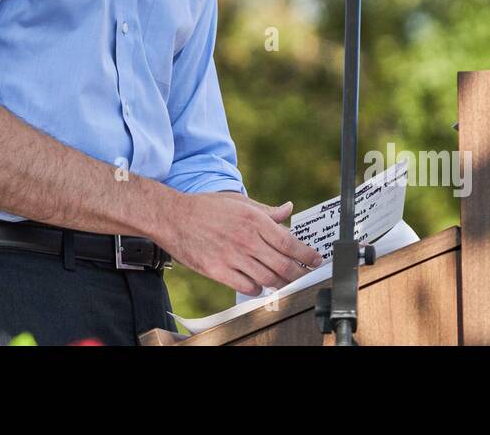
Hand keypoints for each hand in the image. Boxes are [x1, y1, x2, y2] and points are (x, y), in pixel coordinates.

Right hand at [160, 191, 325, 295]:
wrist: (173, 217)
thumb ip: (266, 210)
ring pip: (268, 279)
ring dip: (279, 282)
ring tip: (282, 279)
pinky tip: (258, 282)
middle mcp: (247, 239)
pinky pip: (248, 287)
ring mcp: (233, 257)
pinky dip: (258, 288)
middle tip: (304, 274)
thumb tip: (288, 209)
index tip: (316, 260)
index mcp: (254, 220)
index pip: (289, 242)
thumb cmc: (206, 208)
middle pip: (283, 265)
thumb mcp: (239, 202)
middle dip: (299, 273)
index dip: (307, 254)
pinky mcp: (219, 271)